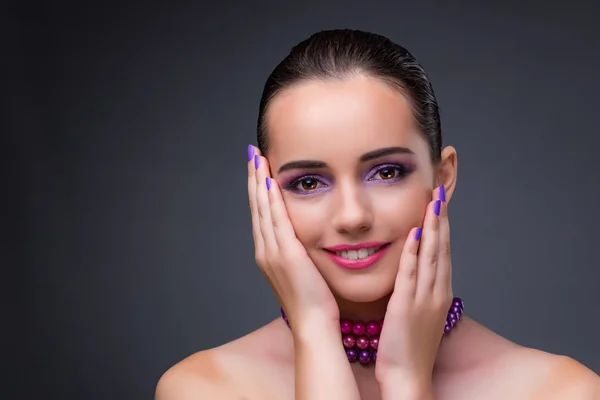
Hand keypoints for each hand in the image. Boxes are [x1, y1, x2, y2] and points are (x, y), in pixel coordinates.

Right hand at [247, 145, 339, 335]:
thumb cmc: (314, 301)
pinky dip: (271, 200)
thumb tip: (304, 237)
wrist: (314, 324)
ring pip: (263, 209)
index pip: (261, 213)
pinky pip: (277, 220)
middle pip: (256, 206)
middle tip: (252, 153)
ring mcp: (273, 252)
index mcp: (268, 253)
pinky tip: (270, 181)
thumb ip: (299, 251)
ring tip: (257, 157)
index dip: (257, 189)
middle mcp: (265, 250)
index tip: (257, 167)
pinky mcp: (287, 254)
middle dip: (253, 178)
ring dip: (258, 181)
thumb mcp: (303, 270)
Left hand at [375, 185, 451, 396]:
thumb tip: (415, 273)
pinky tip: (415, 234)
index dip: (441, 228)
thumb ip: (418, 291)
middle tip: (439, 192)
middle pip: (441, 249)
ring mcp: (423, 298)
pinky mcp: (406, 305)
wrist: (409, 376)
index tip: (439, 204)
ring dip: (431, 228)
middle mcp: (435, 292)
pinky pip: (411, 274)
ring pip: (430, 257)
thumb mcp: (420, 314)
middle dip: (440, 220)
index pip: (442, 253)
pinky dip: (414, 253)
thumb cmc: (411, 348)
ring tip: (432, 203)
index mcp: (438, 294)